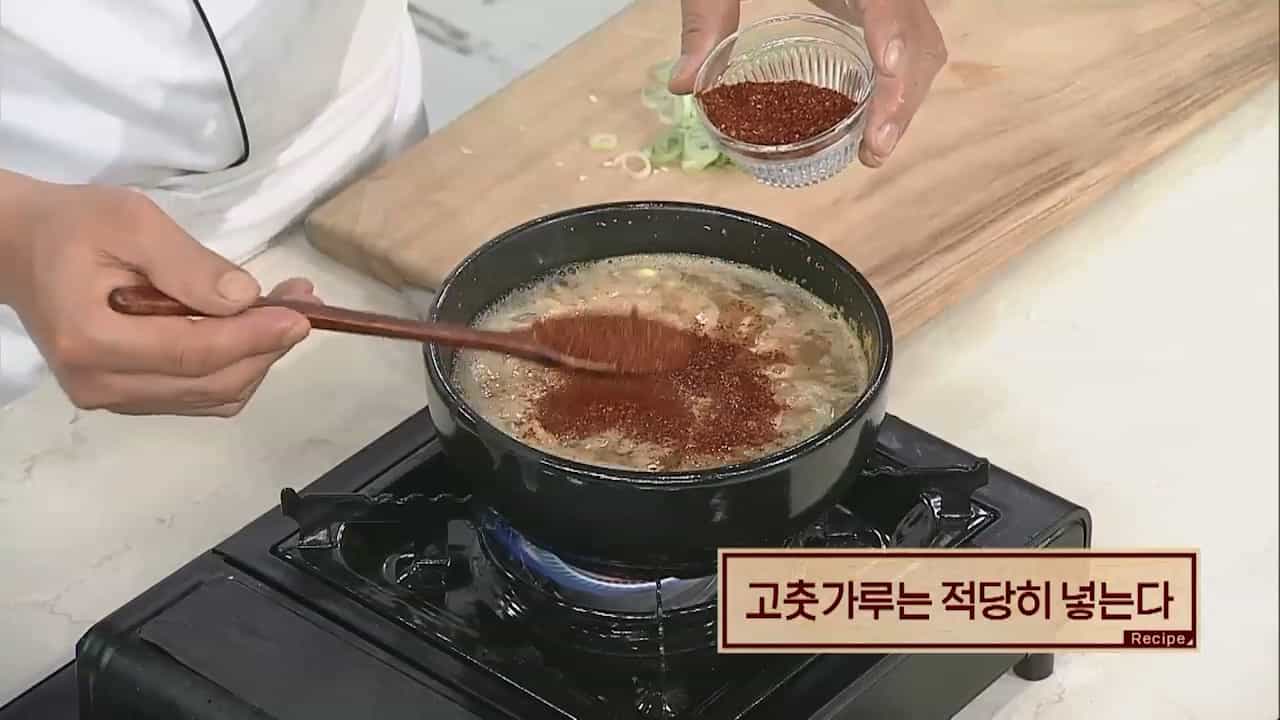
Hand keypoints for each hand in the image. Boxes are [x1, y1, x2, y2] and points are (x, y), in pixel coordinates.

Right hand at [0, 173, 317, 416]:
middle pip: (212, 383)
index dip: (256, 337)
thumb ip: (187, 263)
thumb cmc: (74, 226)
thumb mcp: (131, 221)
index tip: (302, 315)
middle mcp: (100, 384)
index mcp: (92, 340)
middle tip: (304, 303)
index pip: (195, 353)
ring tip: (284, 309)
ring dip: (258, 358)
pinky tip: (250, 329)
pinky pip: (199, 396)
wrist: (24, 250)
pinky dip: (234, 367)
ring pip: (213, 396)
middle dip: (267, 346)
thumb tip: (244, 297)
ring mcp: (112, 399)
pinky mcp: (127, 398)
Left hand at [670, 0, 946, 167]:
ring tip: (872, 145)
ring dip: (905, 94)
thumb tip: (685, 83)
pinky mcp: (875, 1)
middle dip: (903, 93)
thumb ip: (706, 15)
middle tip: (872, 147)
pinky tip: (868, 115)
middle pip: (917, 31)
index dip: (893, 32)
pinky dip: (894, 79)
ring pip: (921, 39)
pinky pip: (904, 37)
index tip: (890, 71)